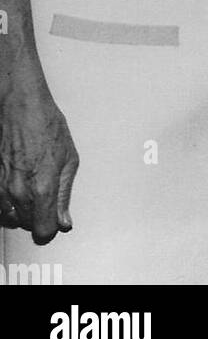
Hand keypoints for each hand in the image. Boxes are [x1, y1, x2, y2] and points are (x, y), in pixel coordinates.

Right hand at [0, 66, 78, 241]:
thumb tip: (64, 222)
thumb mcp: (69, 159)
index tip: (55, 222)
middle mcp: (19, 192)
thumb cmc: (47, 126)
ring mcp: (2, 188)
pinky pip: (0, 206)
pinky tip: (19, 186)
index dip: (51, 229)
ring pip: (11, 218)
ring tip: (33, 190)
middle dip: (39, 217)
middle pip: (27, 226)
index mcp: (43, 187)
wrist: (21, 107)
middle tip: (47, 197)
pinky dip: (9, 204)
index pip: (43, 231)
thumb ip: (65, 195)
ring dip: (23, 212)